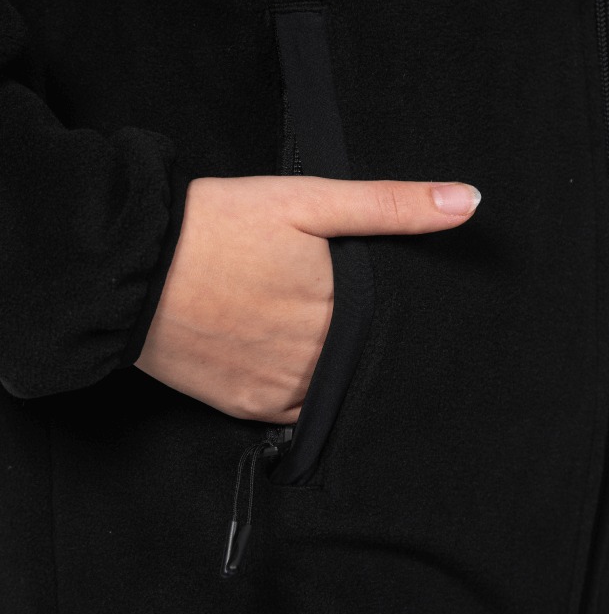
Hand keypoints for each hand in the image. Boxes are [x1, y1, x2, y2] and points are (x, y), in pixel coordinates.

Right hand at [134, 175, 480, 422]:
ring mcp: (281, 390)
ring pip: (336, 391)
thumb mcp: (307, 200)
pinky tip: (296, 363)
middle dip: (371, 344)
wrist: (134, 268)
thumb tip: (468, 202)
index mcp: (342, 309)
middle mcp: (319, 360)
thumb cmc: (219, 225)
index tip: (406, 308)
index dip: (404, 318)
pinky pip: (296, 414)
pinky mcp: (247, 407)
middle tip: (359, 321)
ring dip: (339, 371)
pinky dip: (305, 394)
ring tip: (326, 339)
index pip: (398, 327)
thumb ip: (389, 205)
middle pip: (367, 361)